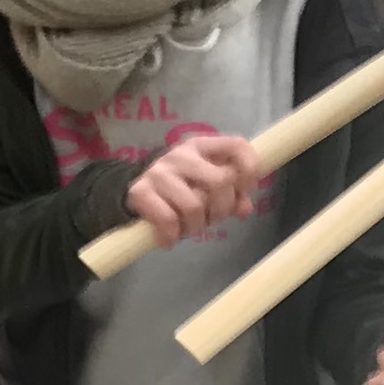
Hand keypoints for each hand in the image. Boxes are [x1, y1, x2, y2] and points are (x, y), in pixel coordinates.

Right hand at [122, 133, 263, 249]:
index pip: (237, 145)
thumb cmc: (180, 188)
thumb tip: (244, 208)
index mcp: (202, 146)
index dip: (250, 169)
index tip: (245, 191)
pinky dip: (172, 235)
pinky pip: (167, 220)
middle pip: (220, 182)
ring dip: (196, 227)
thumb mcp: (207, 185)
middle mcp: (181, 154)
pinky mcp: (140, 191)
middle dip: (221, 209)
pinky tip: (169, 238)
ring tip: (189, 229)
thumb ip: (231, 193)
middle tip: (212, 219)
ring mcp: (159, 171)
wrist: (134, 190)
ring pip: (194, 206)